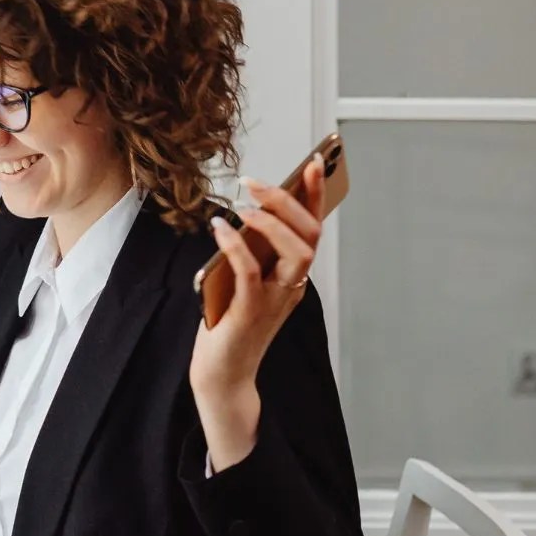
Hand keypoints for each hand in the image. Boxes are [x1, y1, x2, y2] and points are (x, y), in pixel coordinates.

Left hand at [189, 157, 326, 469]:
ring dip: (272, 223)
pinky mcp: (249, 313)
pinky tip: (219, 228)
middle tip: (258, 182)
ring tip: (245, 203)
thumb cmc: (229, 325)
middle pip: (309, 236)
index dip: (316, 195)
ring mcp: (274, 301)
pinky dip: (237, 247)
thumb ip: (250, 254)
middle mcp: (291, 286)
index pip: (312, 228)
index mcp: (291, 276)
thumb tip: (241, 214)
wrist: (222, 374)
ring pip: (294, 253)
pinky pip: (250, 273)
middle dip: (290, 201)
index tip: (315, 162)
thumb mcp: (243, 282)